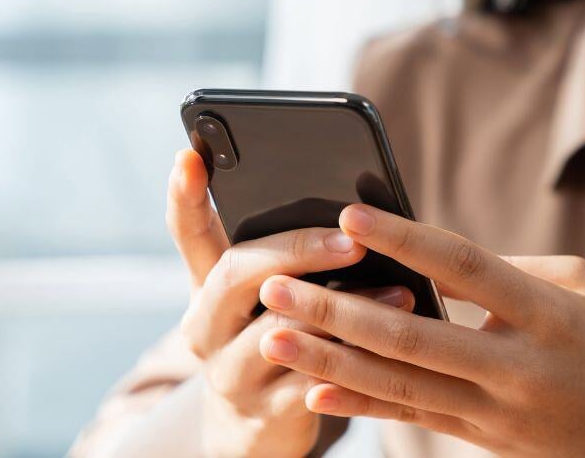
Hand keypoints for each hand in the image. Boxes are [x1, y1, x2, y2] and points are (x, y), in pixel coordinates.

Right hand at [167, 152, 413, 457]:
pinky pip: (312, 385)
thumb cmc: (268, 339)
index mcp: (207, 287)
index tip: (189, 155)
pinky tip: (393, 349)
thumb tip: (352, 210)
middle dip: (297, 249)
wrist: (251, 429)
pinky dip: (356, 363)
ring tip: (399, 292)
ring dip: (345, 310)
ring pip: (279, 332)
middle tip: (351, 242)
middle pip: (235, 273)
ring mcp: (229, 373)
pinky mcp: (264, 415)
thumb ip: (287, 258)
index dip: (185, 196)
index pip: (189, 233)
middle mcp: (206, 326)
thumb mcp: (261, 299)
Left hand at [257, 204, 584, 456]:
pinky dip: (360, 406)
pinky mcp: (485, 439)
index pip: (463, 268)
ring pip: (398, 385)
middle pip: (409, 336)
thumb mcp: (577, 288)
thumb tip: (429, 258)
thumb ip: (502, 271)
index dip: (404, 239)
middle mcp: (516, 368)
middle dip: (335, 310)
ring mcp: (497, 413)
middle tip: (275, 284)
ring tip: (274, 336)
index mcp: (546, 315)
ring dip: (329, 360)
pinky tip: (313, 392)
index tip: (350, 215)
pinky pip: (413, 419)